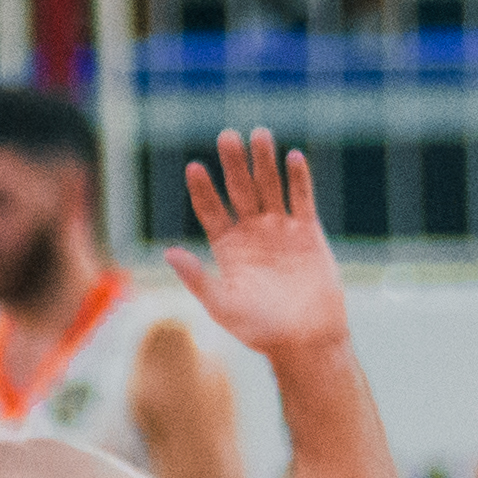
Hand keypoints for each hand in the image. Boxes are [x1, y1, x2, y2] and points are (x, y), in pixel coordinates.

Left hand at [170, 130, 347, 358]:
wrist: (307, 342)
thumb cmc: (261, 330)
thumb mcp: (222, 306)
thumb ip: (197, 279)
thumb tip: (168, 252)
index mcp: (227, 246)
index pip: (211, 209)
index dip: (202, 189)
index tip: (195, 167)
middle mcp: (252, 232)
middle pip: (240, 189)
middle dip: (234, 164)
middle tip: (227, 136)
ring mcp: (281, 230)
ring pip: (271, 187)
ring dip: (265, 162)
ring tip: (260, 135)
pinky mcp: (309, 233)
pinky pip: (303, 200)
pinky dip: (299, 180)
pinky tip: (293, 157)